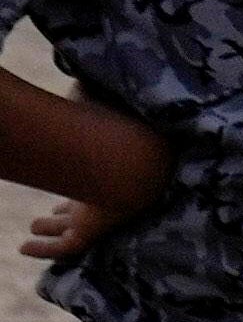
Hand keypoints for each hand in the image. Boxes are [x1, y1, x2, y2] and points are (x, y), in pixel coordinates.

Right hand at [0, 92, 169, 262]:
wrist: (140, 157)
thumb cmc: (120, 125)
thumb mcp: (99, 100)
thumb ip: (89, 89)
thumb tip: (80, 71)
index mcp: (107, 165)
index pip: (91, 174)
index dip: (77, 175)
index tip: (60, 170)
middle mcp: (104, 190)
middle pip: (81, 202)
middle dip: (64, 208)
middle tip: (45, 211)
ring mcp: (99, 214)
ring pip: (71, 227)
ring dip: (51, 227)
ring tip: (34, 228)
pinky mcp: (93, 230)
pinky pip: (66, 248)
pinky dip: (45, 251)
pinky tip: (23, 249)